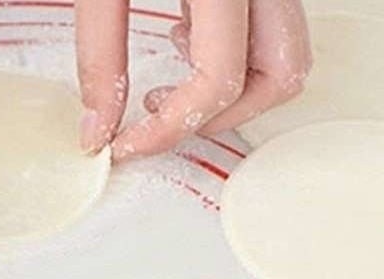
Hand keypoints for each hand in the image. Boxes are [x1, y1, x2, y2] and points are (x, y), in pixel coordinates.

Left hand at [75, 0, 312, 161]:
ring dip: (235, 89)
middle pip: (280, 76)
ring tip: (176, 79)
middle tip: (163, 117)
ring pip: (285, 57)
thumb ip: (99, 52)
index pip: (219, 79)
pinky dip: (236, 55)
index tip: (125, 144)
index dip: (169, 126)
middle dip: (221, 115)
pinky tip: (189, 40)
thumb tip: (98, 127)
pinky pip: (270, 30)